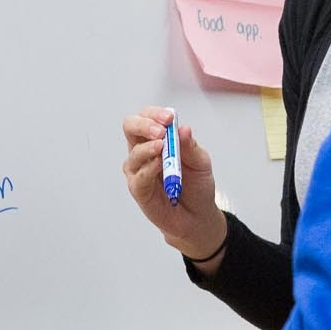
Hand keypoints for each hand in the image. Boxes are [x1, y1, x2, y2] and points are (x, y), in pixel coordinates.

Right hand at [121, 105, 226, 260]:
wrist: (198, 215)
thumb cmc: (196, 185)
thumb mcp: (200, 162)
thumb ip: (190, 146)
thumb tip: (183, 128)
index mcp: (157, 138)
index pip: (147, 116)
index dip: (155, 114)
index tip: (169, 118)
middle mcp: (144, 150)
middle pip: (130, 127)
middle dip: (144, 125)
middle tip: (161, 130)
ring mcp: (138, 170)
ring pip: (134, 152)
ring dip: (148, 147)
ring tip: (162, 147)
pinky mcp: (138, 189)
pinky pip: (139, 176)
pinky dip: (149, 168)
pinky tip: (159, 165)